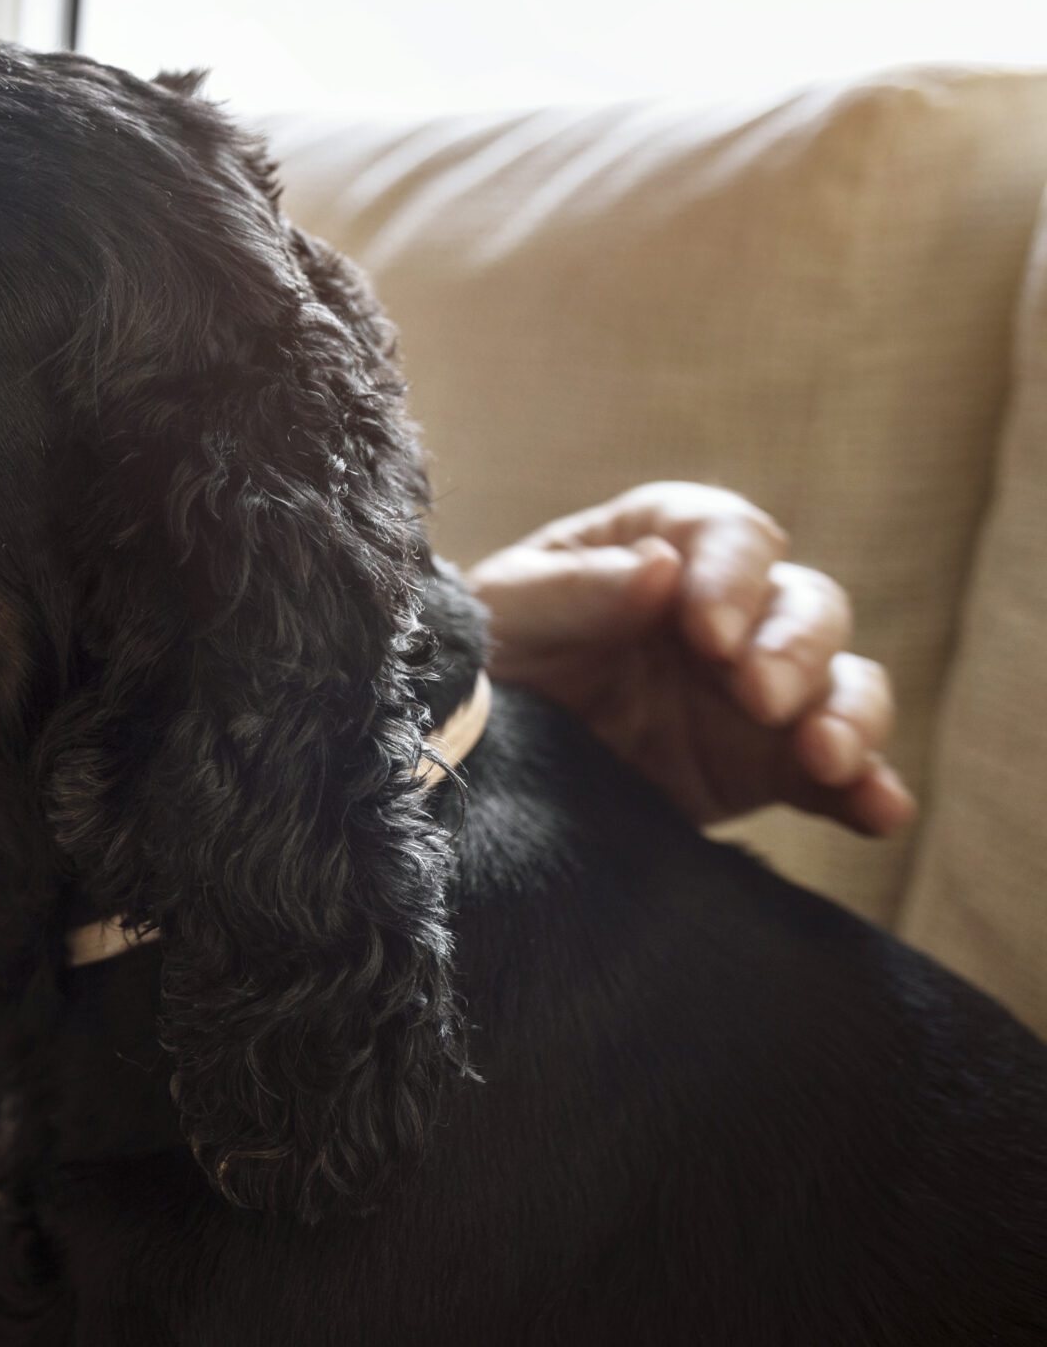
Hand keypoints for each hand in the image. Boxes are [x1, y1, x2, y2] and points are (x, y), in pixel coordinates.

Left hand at [466, 482, 912, 837]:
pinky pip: (839, 775)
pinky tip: (880, 811)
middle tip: (757, 694)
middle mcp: (725, 611)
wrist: (466, 759)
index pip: (728, 534)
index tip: (707, 629)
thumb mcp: (503, 614)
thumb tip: (661, 568)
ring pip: (841, 682)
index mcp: (659, 546)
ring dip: (847, 714)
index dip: (731, 573)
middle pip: (804, 605)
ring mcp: (753, 692)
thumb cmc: (484, 657)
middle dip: (795, 646)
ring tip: (825, 756)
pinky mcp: (765, 768)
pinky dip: (870, 789)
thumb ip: (575, 589)